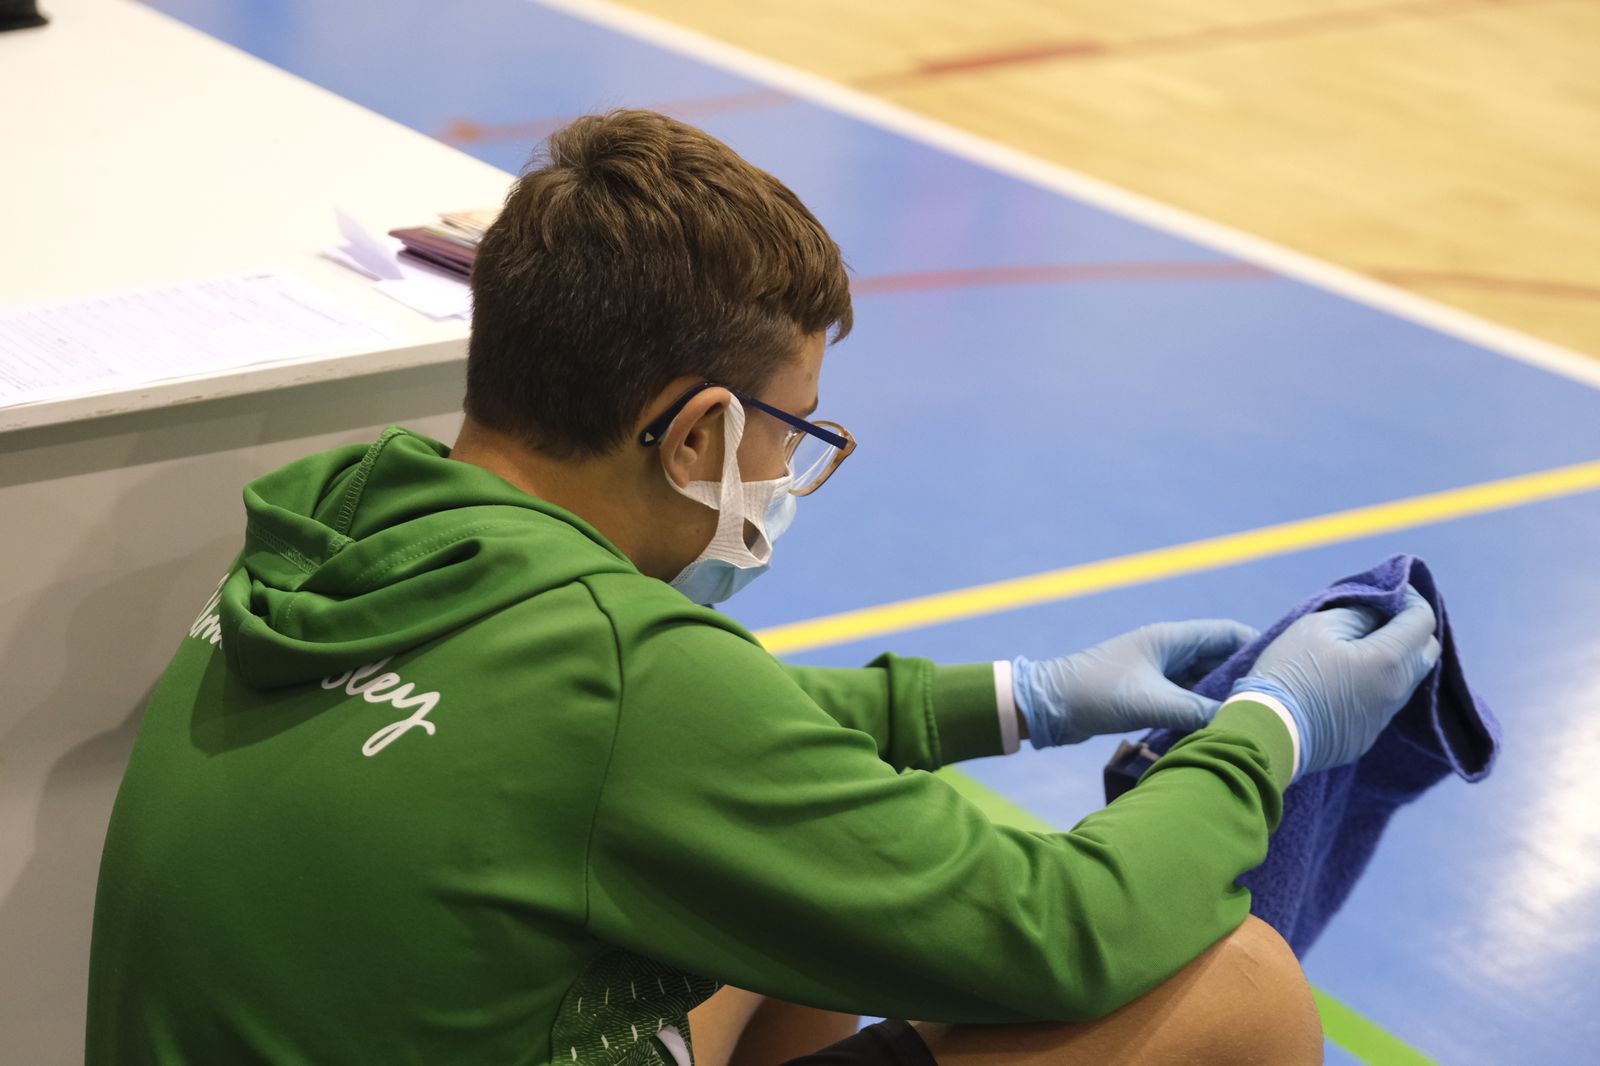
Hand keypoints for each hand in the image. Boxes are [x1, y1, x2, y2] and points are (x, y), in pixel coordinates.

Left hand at [1013, 620, 1257, 746]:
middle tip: (1275, 702)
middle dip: (1245, 678)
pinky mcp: (1148, 691)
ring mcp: (1158, 670)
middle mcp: (1168, 649)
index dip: (1259, 646)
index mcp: (1171, 638)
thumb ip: (1195, 712)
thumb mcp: (1151, 703)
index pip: (1228, 633)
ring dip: (1222, 697)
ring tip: (1253, 718)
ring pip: (1203, 680)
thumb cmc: (1096, 693)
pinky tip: (1218, 728)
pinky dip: (1202, 709)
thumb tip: (1238, 724)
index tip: (1285, 668)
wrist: (1049, 705)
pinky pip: (1186, 696)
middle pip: (1220, 658)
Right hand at [1232, 586, 1441, 779]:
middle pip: (1426, 652)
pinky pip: (1383, 704)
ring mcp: (1383, 719)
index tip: (1388, 592)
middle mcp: (1397, 691)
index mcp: (1389, 659)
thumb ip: (1357, 615)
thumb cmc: (1290, 672)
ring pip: (1406, 680)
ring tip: (1357, 650)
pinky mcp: (1366, 737)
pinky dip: (1374, 685)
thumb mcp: (1318, 626)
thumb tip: (1377, 615)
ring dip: (1392, 659)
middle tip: (1378, 619)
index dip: (1409, 599)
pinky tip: (1343, 683)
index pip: (1423, 619)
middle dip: (1410, 629)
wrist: (1266, 732)